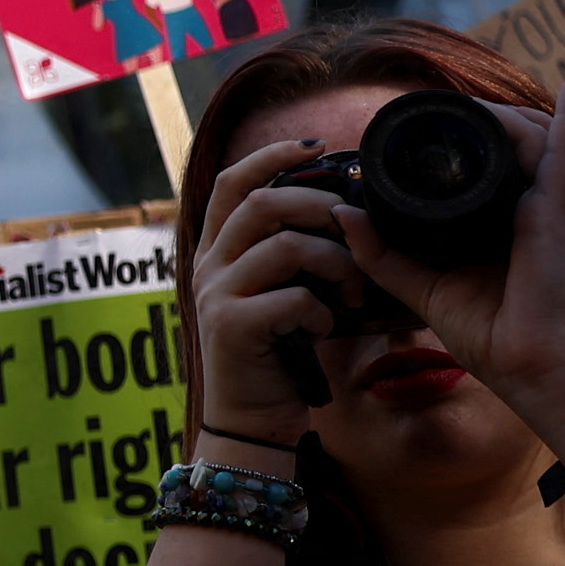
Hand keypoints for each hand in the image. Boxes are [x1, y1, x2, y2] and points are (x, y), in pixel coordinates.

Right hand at [185, 132, 364, 449]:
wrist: (251, 420)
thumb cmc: (279, 353)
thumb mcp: (282, 292)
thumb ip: (295, 254)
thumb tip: (347, 213)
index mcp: (218, 250)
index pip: (231, 181)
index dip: (271, 155)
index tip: (316, 146)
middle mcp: (208, 265)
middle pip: (262, 204)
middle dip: (320, 207)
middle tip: (355, 230)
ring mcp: (217, 295)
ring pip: (285, 247)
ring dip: (335, 264)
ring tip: (353, 291)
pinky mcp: (233, 327)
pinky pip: (293, 298)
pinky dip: (322, 311)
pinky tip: (325, 327)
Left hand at [330, 77, 564, 401]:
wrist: (535, 370)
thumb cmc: (495, 337)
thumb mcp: (424, 286)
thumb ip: (382, 253)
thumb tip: (342, 214)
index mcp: (514, 224)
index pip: (504, 166)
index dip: (480, 141)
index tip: (442, 127)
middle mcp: (539, 209)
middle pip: (522, 144)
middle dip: (492, 122)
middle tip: (451, 116)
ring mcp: (553, 207)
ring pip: (538, 140)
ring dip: (512, 118)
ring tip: (478, 110)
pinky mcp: (557, 212)